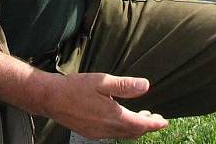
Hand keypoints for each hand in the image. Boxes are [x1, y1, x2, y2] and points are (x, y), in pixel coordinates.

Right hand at [38, 72, 167, 139]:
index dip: (154, 124)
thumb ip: (125, 85)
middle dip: (146, 126)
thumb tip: (146, 86)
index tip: (164, 121)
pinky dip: (122, 128)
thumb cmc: (75, 87)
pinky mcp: (90, 132)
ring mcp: (98, 133)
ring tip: (142, 117)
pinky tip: (121, 118)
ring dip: (134, 127)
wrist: (50, 98)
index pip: (140, 124)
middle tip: (156, 118)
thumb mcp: (102, 81)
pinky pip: (112, 134)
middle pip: (133, 132)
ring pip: (123, 134)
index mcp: (112, 116)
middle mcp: (106, 128)